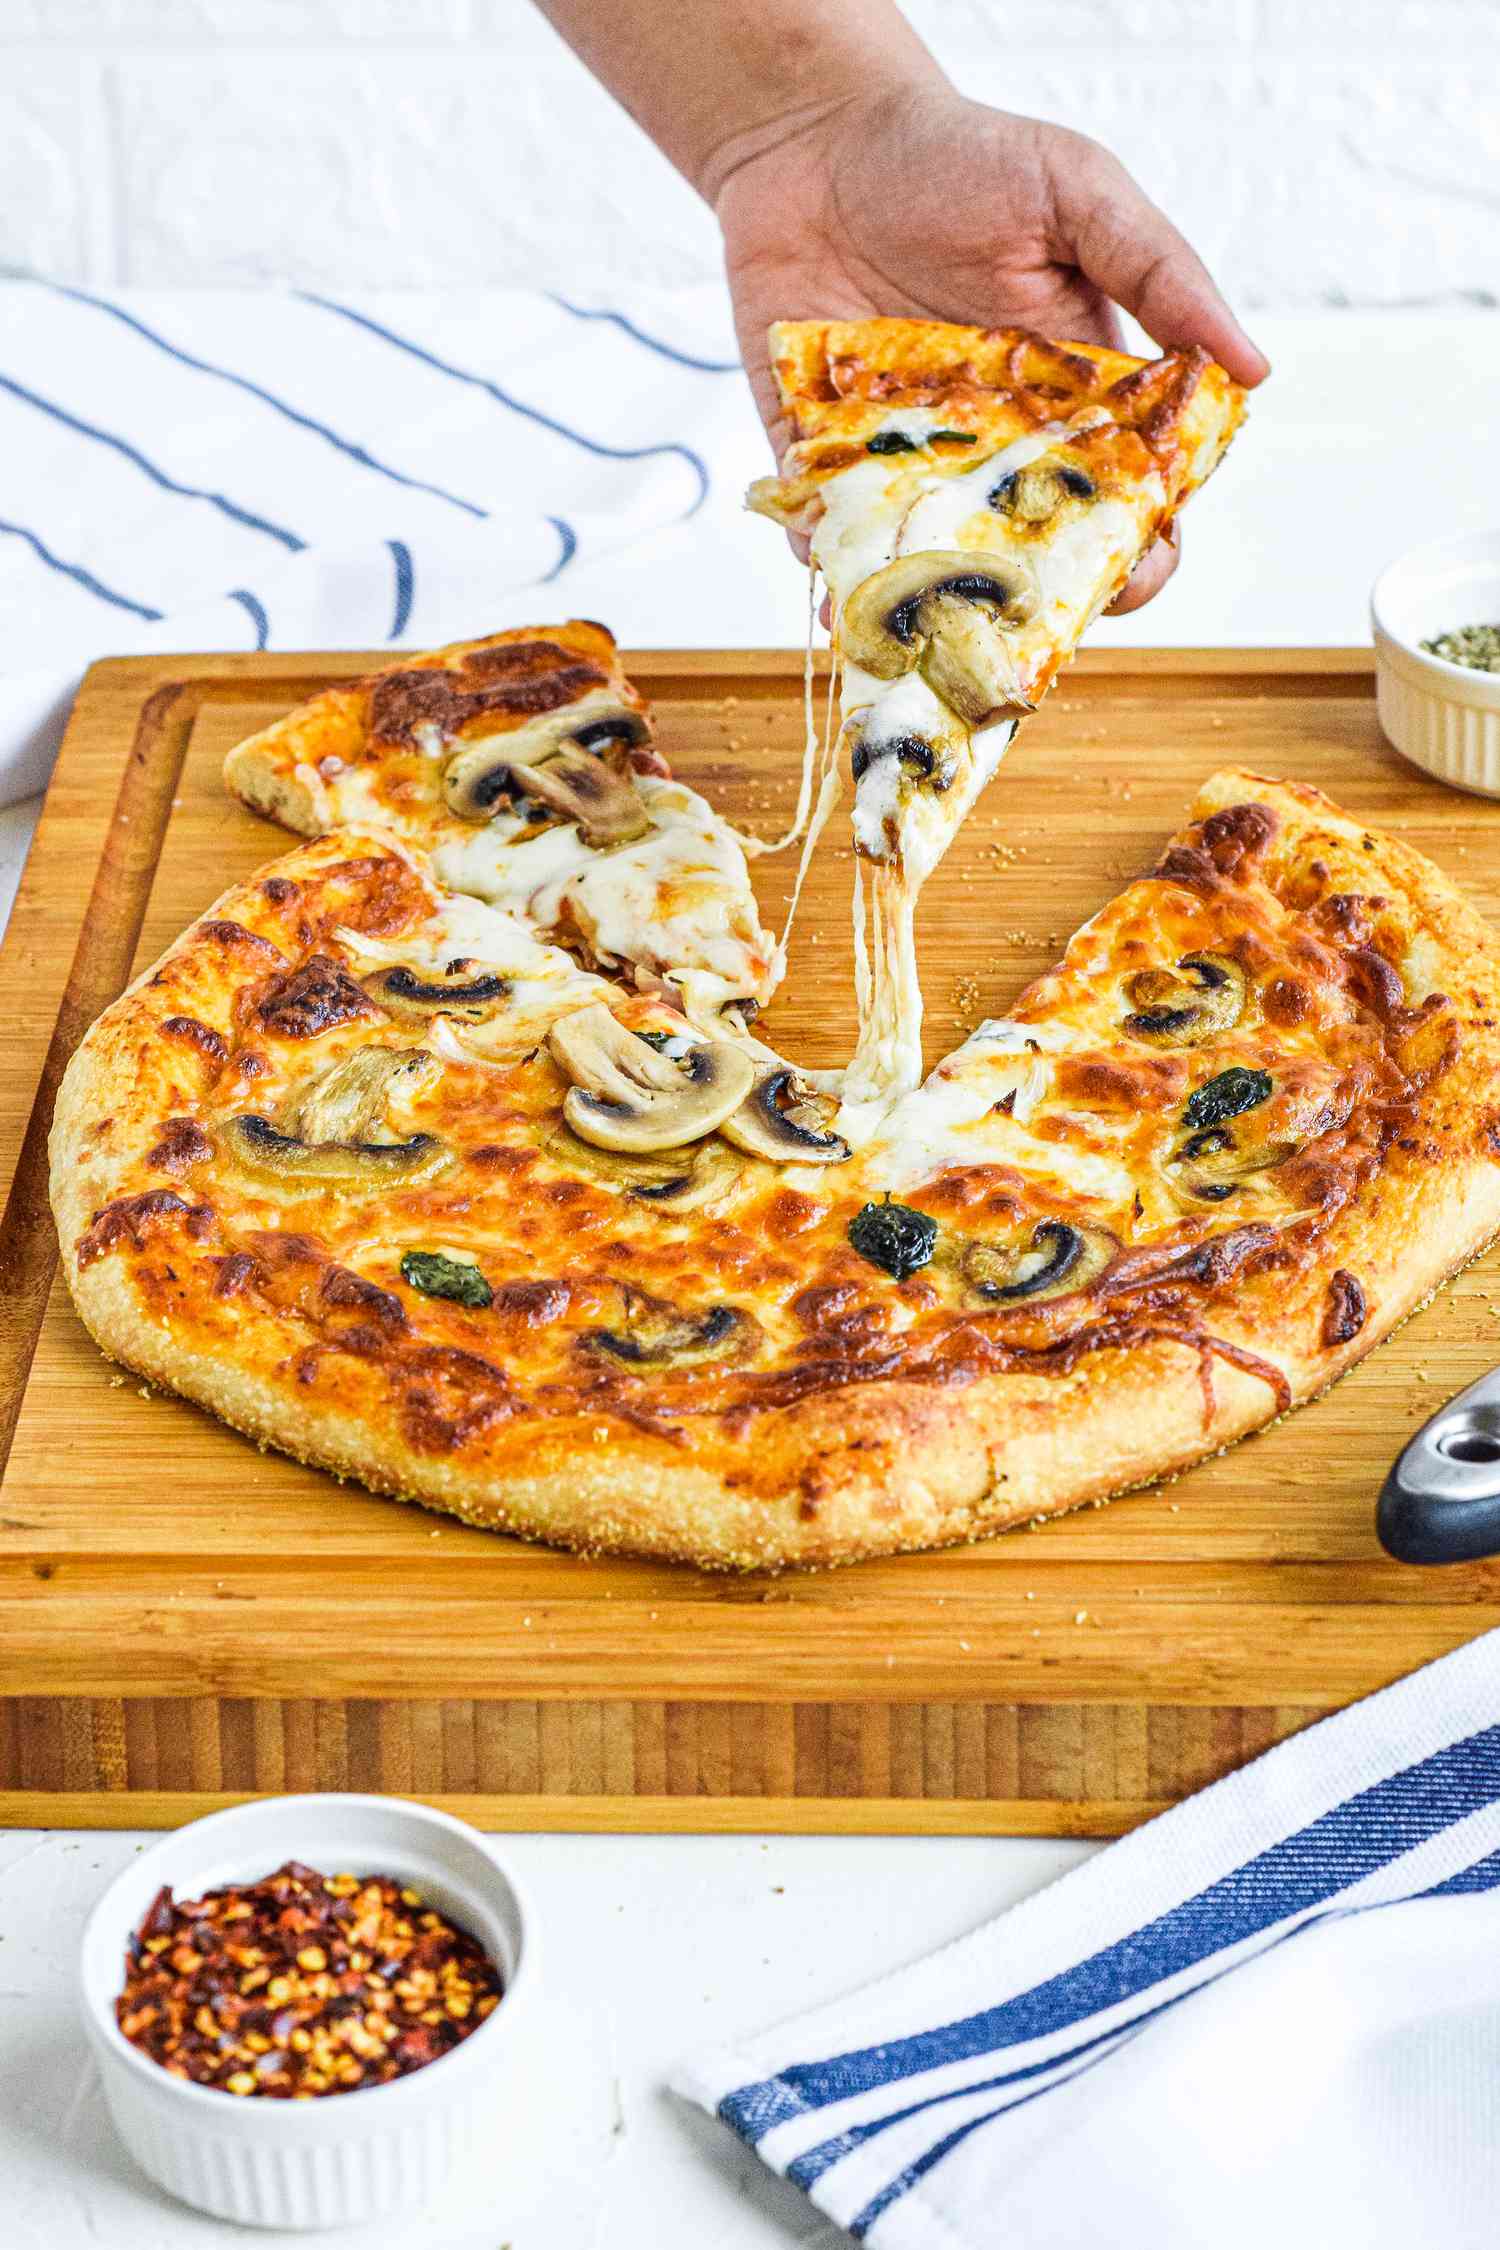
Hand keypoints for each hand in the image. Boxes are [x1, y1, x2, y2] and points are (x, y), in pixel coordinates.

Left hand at [711, 86, 1268, 611]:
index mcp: (1072, 402)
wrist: (817, 136)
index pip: (1125, 503)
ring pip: (932, 566)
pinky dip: (829, 568)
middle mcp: (992, 449)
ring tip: (925, 620)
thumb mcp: (1076, 191)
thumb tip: (1252, 370)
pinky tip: (830, 584)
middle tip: (1025, 605)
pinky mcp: (818, 460)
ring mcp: (905, 462)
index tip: (1137, 563)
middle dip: (1038, 600)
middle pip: (1032, 557)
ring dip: (932, 605)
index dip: (1142, 549)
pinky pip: (826, 537)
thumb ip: (1159, 273)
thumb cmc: (959, 156)